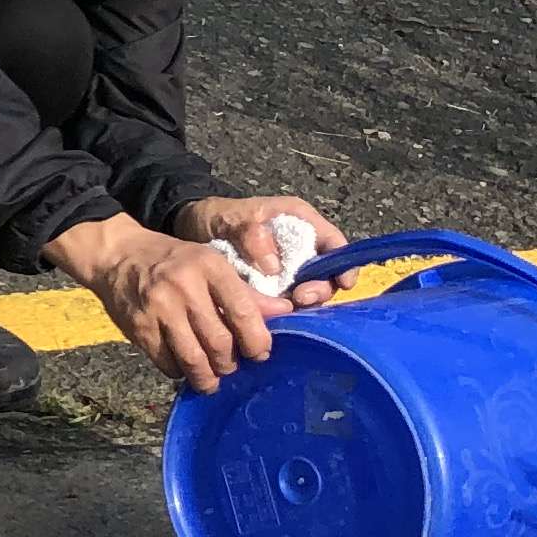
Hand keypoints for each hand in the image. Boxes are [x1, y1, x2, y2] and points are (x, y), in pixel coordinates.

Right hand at [47, 214, 283, 393]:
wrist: (118, 255)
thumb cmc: (175, 261)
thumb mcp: (212, 265)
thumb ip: (247, 292)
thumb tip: (286, 312)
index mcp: (210, 267)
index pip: (243, 312)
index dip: (257, 340)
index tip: (260, 353)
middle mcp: (184, 287)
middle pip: (219, 341)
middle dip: (230, 363)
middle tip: (232, 366)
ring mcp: (159, 308)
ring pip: (193, 358)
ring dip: (207, 377)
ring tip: (212, 379)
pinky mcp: (139, 327)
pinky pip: (167, 363)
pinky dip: (180, 372)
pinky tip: (184, 367)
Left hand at [180, 191, 348, 307]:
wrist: (191, 229)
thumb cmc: (218, 216)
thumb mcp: (233, 217)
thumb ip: (253, 234)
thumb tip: (273, 267)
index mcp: (300, 222)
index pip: (335, 244)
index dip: (344, 264)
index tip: (342, 283)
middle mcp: (300, 248)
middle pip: (325, 274)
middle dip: (319, 289)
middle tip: (300, 298)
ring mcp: (287, 270)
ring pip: (307, 292)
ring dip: (301, 305)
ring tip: (286, 310)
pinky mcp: (272, 289)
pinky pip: (284, 303)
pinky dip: (282, 312)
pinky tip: (273, 320)